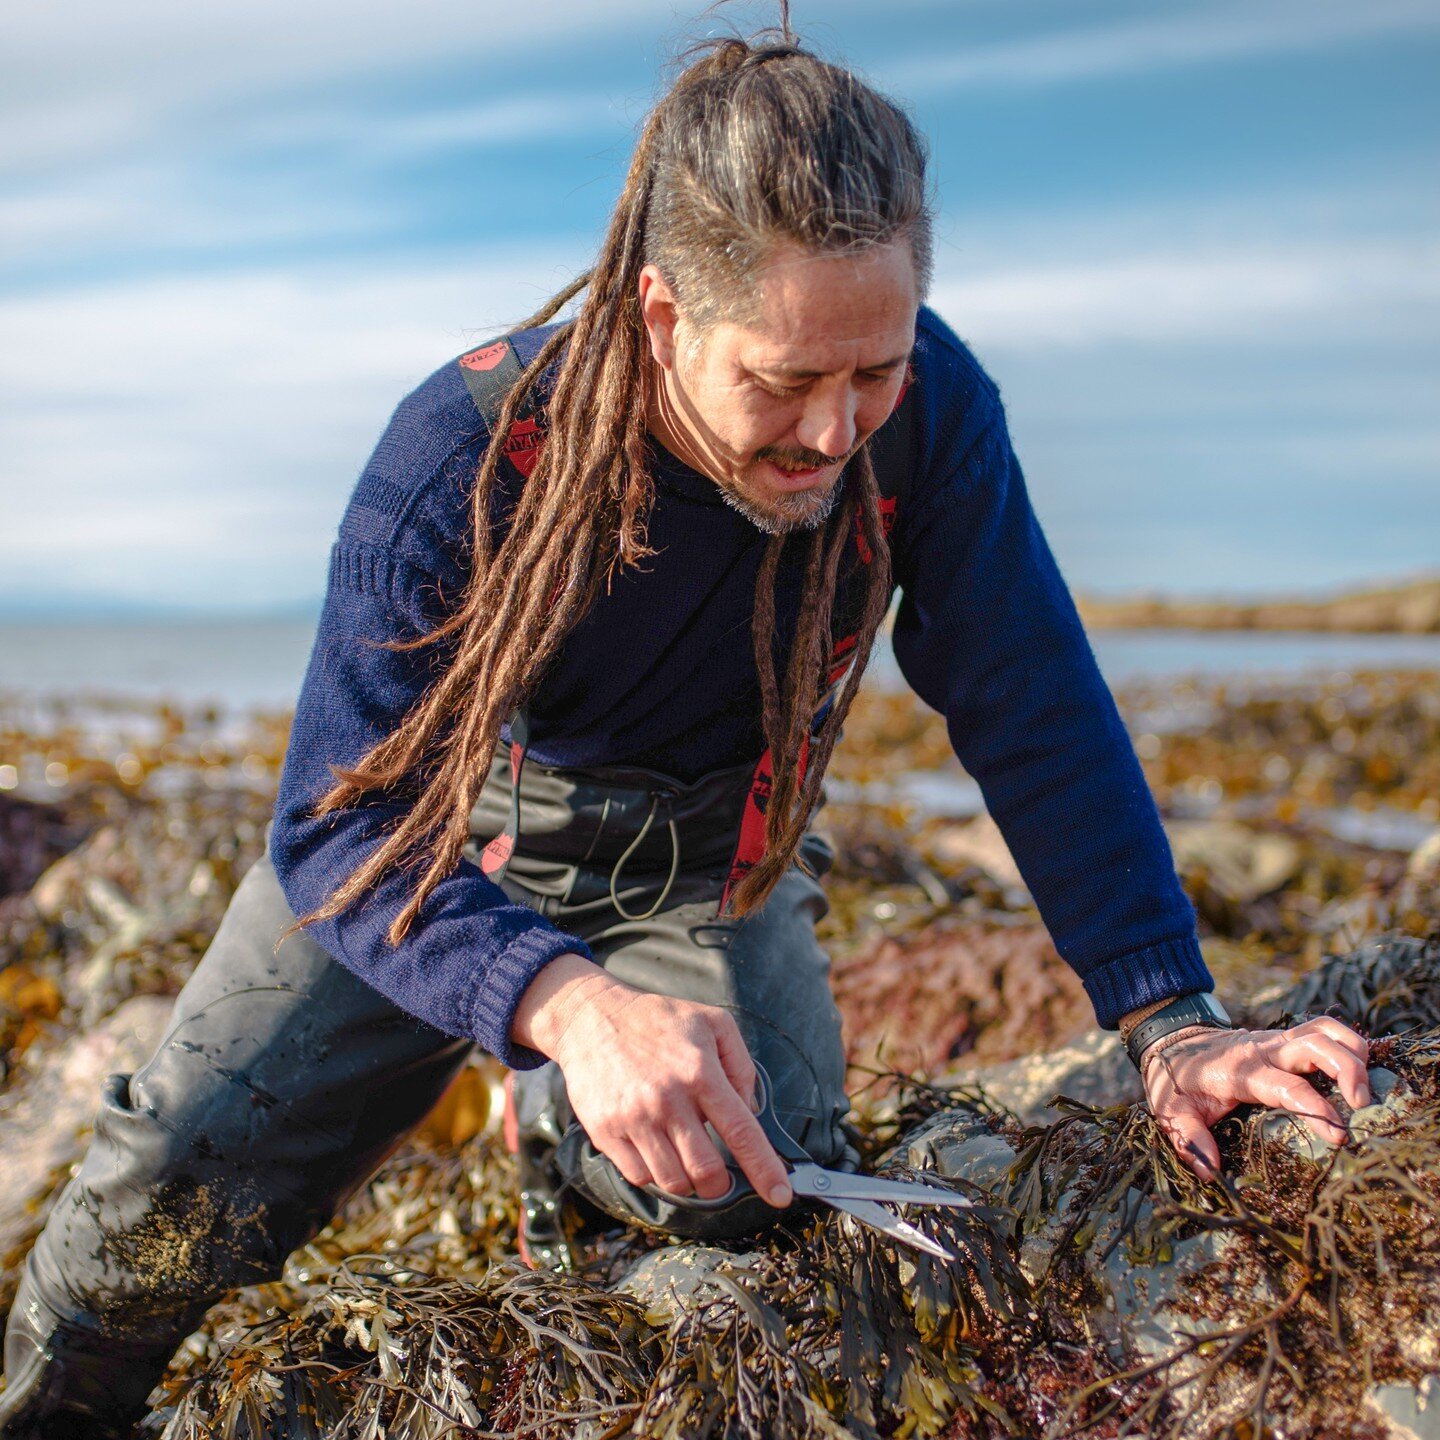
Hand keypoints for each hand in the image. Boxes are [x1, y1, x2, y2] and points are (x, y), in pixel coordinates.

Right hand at [510, 953, 792, 1207]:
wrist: (592, 1017)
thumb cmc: (657, 1020)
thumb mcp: (712, 1022)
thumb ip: (741, 1065)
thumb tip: (750, 1109)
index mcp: (700, 1072)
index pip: (741, 1133)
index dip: (765, 1170)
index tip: (781, 1196)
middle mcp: (668, 1100)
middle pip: (707, 1172)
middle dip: (721, 1184)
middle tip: (720, 1176)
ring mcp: (634, 1119)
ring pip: (673, 1181)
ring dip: (687, 1180)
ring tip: (683, 1154)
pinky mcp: (606, 1132)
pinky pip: (639, 1176)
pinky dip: (654, 1172)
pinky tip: (655, 1147)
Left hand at [1141, 1017, 1370, 1179]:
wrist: (1173, 1042)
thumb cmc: (1177, 1082)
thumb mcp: (1171, 1110)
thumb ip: (1189, 1138)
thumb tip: (1210, 1172)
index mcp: (1240, 1071)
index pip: (1285, 1086)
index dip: (1315, 1108)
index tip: (1339, 1135)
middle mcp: (1263, 1050)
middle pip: (1315, 1046)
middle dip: (1347, 1070)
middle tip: (1364, 1105)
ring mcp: (1276, 1040)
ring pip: (1324, 1031)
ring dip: (1353, 1052)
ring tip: (1369, 1087)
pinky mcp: (1286, 1038)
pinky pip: (1323, 1030)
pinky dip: (1347, 1042)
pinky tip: (1362, 1069)